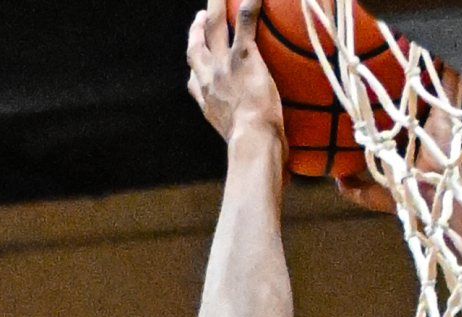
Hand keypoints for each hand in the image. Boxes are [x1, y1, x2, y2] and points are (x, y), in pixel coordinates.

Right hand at [186, 0, 284, 142]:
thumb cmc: (252, 149)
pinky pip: (245, 23)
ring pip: (214, 26)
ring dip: (216, 6)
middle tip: (201, 15)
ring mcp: (224, 66)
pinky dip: (249, 6)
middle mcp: (209, 79)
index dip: (195, 66)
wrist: (252, 142)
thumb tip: (268, 157)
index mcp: (207, 102)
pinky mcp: (243, 56)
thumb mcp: (239, 146)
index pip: (193, 81)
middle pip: (196, 45)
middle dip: (197, 28)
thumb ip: (244, 140)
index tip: (198, 57)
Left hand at [335, 64, 461, 212]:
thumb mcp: (372, 194)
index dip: (382, 100)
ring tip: (420, 43)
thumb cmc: (405, 198)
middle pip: (412, 95)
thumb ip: (355, 189)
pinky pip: (452, 86)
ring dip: (427, 67)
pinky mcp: (447, 116)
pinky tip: (449, 51)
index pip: (393, 114)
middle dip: (406, 76)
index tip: (369, 82)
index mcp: (405, 139)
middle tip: (394, 54)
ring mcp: (436, 119)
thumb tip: (337, 179)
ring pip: (432, 86)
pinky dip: (452, 70)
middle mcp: (420, 126)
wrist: (428, 200)